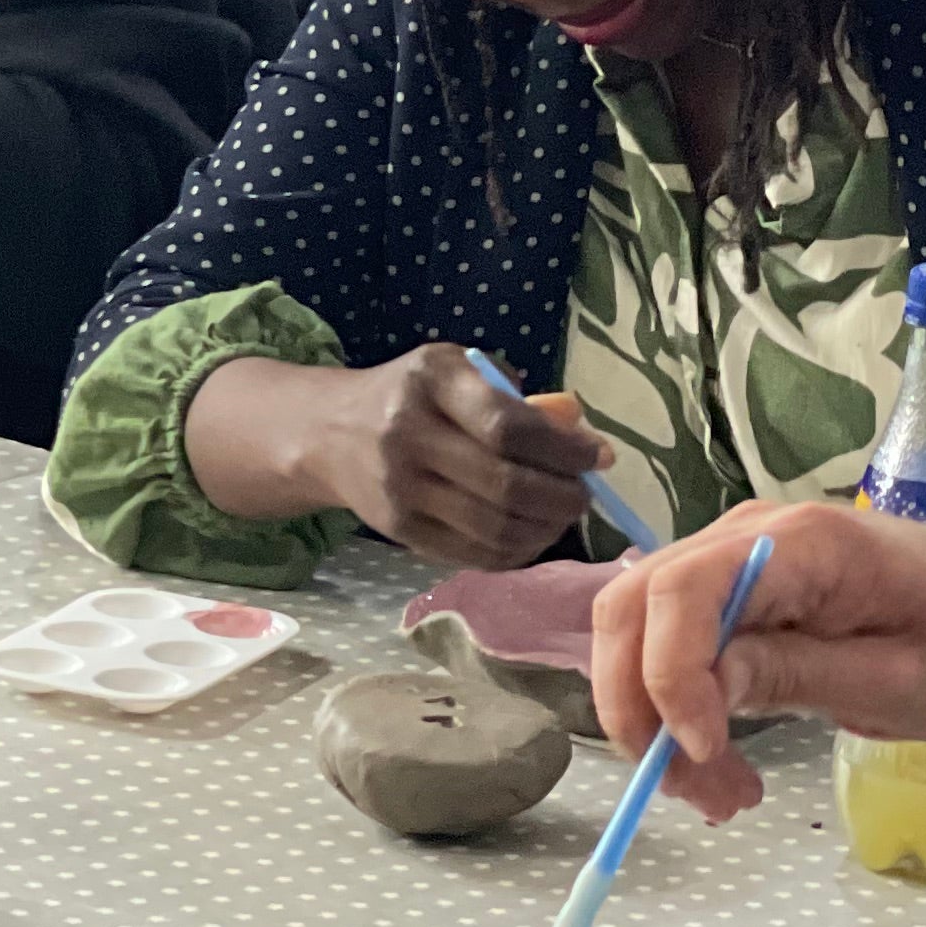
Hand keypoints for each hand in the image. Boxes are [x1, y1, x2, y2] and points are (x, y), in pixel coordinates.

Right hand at [204, 347, 605, 566]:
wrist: (327, 432)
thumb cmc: (410, 395)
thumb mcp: (457, 372)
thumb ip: (516, 398)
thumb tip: (580, 436)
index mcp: (429, 383)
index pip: (508, 427)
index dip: (564, 449)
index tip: (598, 456)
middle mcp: (406, 435)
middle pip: (506, 484)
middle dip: (563, 496)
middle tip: (583, 494)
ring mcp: (398, 488)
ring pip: (496, 527)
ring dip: (546, 529)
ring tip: (560, 515)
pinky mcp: (398, 529)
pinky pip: (476, 554)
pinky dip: (518, 551)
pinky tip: (530, 534)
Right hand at [595, 497, 925, 818]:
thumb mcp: (894, 680)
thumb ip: (797, 674)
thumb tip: (703, 691)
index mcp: (799, 543)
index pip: (684, 590)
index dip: (669, 672)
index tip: (701, 750)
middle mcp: (742, 535)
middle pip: (635, 606)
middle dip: (639, 704)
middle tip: (688, 790)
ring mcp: (725, 557)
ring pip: (635, 629)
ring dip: (649, 715)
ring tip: (713, 791)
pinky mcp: (722, 589)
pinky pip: (664, 641)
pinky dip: (668, 706)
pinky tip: (709, 758)